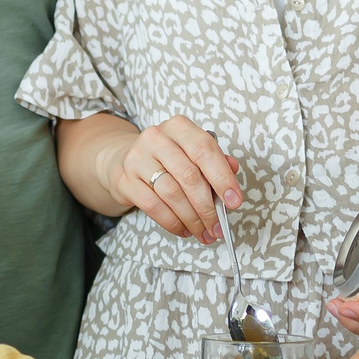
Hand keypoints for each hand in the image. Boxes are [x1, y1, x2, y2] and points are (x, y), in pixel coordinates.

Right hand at [101, 116, 240, 242]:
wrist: (125, 159)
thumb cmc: (166, 158)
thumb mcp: (191, 152)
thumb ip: (214, 160)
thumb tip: (233, 171)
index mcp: (178, 127)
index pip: (205, 150)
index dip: (222, 177)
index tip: (234, 200)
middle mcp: (156, 138)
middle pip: (189, 176)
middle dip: (207, 207)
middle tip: (218, 226)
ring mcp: (137, 159)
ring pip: (172, 194)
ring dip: (192, 219)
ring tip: (203, 232)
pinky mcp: (126, 180)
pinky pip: (154, 207)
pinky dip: (172, 222)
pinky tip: (184, 229)